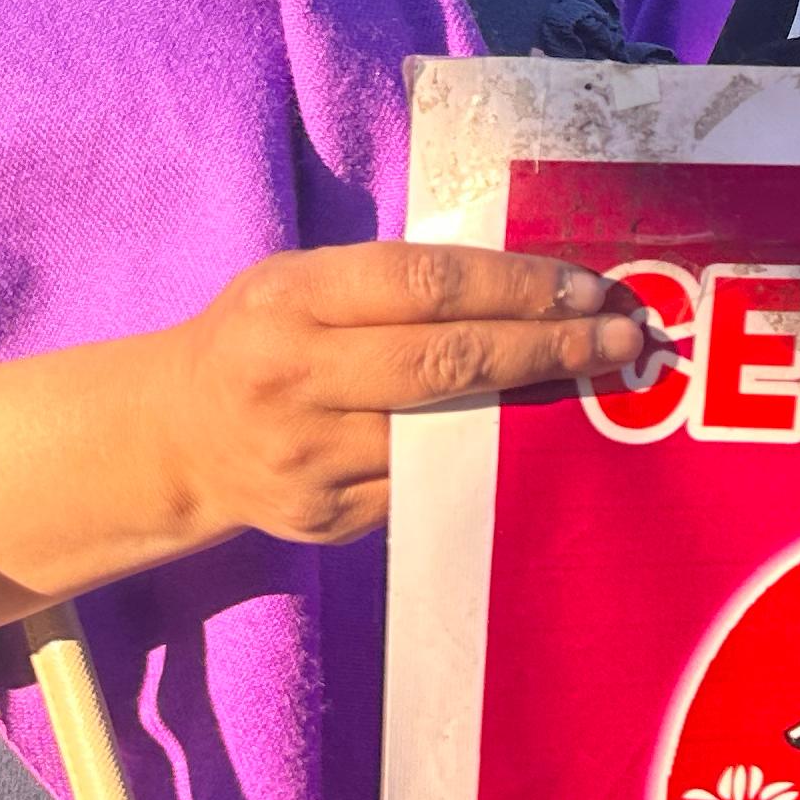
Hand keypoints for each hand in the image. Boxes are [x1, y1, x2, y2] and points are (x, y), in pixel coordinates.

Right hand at [146, 242, 650, 546]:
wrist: (178, 437)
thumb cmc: (264, 335)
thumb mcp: (303, 281)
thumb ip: (394, 284)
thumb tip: (529, 282)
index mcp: (294, 299)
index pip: (427, 285)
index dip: (516, 286)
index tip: (588, 287)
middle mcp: (298, 378)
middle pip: (448, 363)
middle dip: (548, 348)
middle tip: (622, 337)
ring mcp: (312, 459)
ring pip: (448, 436)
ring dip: (534, 411)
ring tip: (601, 384)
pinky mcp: (329, 519)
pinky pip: (429, 487)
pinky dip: (490, 463)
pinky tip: (537, 441)